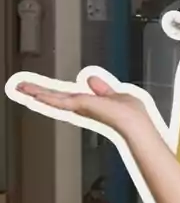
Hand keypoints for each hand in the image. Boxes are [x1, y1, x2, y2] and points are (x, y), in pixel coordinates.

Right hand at [10, 74, 153, 138]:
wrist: (135, 123)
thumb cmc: (132, 113)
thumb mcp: (116, 94)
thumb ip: (102, 88)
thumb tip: (91, 79)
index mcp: (90, 102)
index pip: (67, 95)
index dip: (52, 92)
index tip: (39, 89)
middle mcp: (82, 106)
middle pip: (56, 97)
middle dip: (38, 91)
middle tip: (20, 86)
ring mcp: (80, 107)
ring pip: (54, 98)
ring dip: (37, 92)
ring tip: (20, 87)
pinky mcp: (81, 106)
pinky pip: (60, 100)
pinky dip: (48, 97)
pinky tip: (35, 94)